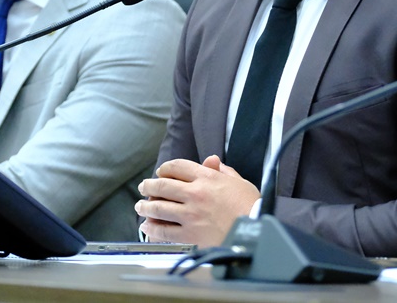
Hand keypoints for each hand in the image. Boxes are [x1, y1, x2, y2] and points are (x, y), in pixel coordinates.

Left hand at [135, 155, 259, 246]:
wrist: (256, 230)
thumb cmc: (251, 206)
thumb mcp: (239, 182)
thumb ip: (223, 171)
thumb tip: (211, 161)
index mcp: (207, 177)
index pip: (177, 167)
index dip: (165, 169)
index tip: (160, 173)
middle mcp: (195, 193)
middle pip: (162, 186)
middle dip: (149, 186)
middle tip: (143, 188)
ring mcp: (190, 214)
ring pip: (159, 207)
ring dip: (146, 207)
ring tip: (140, 207)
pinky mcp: (189, 234)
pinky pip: (164, 230)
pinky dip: (152, 228)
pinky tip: (147, 227)